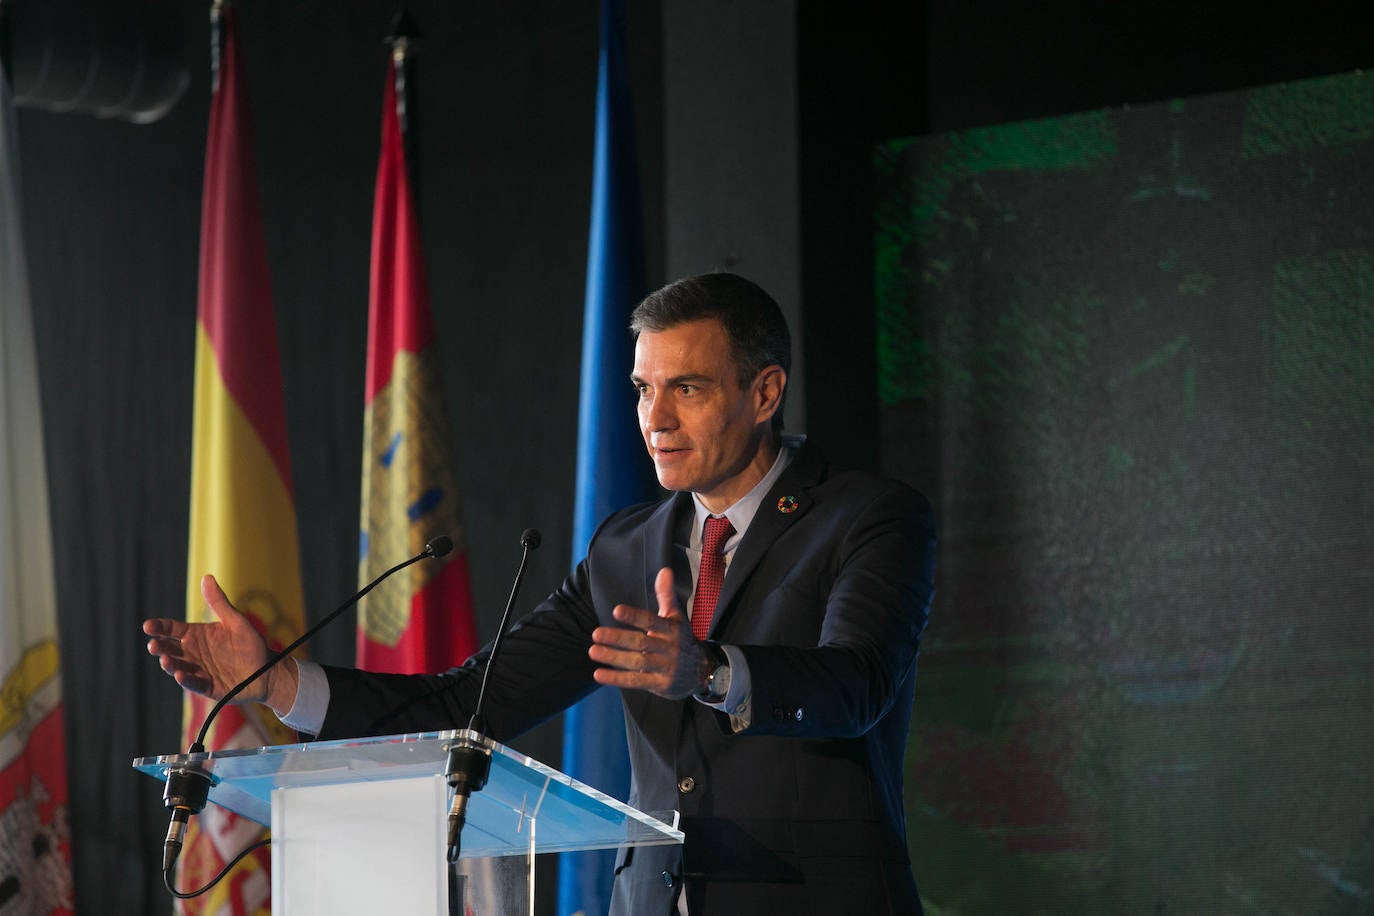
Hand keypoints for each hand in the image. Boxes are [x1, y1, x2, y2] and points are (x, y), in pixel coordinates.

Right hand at [142, 574, 297, 714]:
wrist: (266, 670)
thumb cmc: (250, 644)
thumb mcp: (236, 621)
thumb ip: (219, 603)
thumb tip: (207, 577)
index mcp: (196, 635)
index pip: (172, 630)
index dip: (159, 627)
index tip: (148, 626)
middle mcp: (193, 653)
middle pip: (170, 649)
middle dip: (160, 648)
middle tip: (153, 645)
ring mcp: (198, 670)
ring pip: (178, 667)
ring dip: (170, 665)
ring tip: (165, 660)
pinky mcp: (208, 686)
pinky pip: (194, 683)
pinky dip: (187, 680)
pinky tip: (180, 675)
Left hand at [589, 567, 709, 699]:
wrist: (703, 670)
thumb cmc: (682, 639)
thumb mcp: (677, 617)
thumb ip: (666, 595)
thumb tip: (664, 570)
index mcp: (671, 629)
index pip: (652, 621)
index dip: (634, 616)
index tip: (616, 610)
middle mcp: (669, 648)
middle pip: (641, 643)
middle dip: (618, 638)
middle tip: (596, 634)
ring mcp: (665, 668)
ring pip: (637, 662)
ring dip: (614, 657)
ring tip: (593, 651)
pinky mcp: (660, 684)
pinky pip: (636, 681)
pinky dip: (617, 678)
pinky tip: (599, 674)